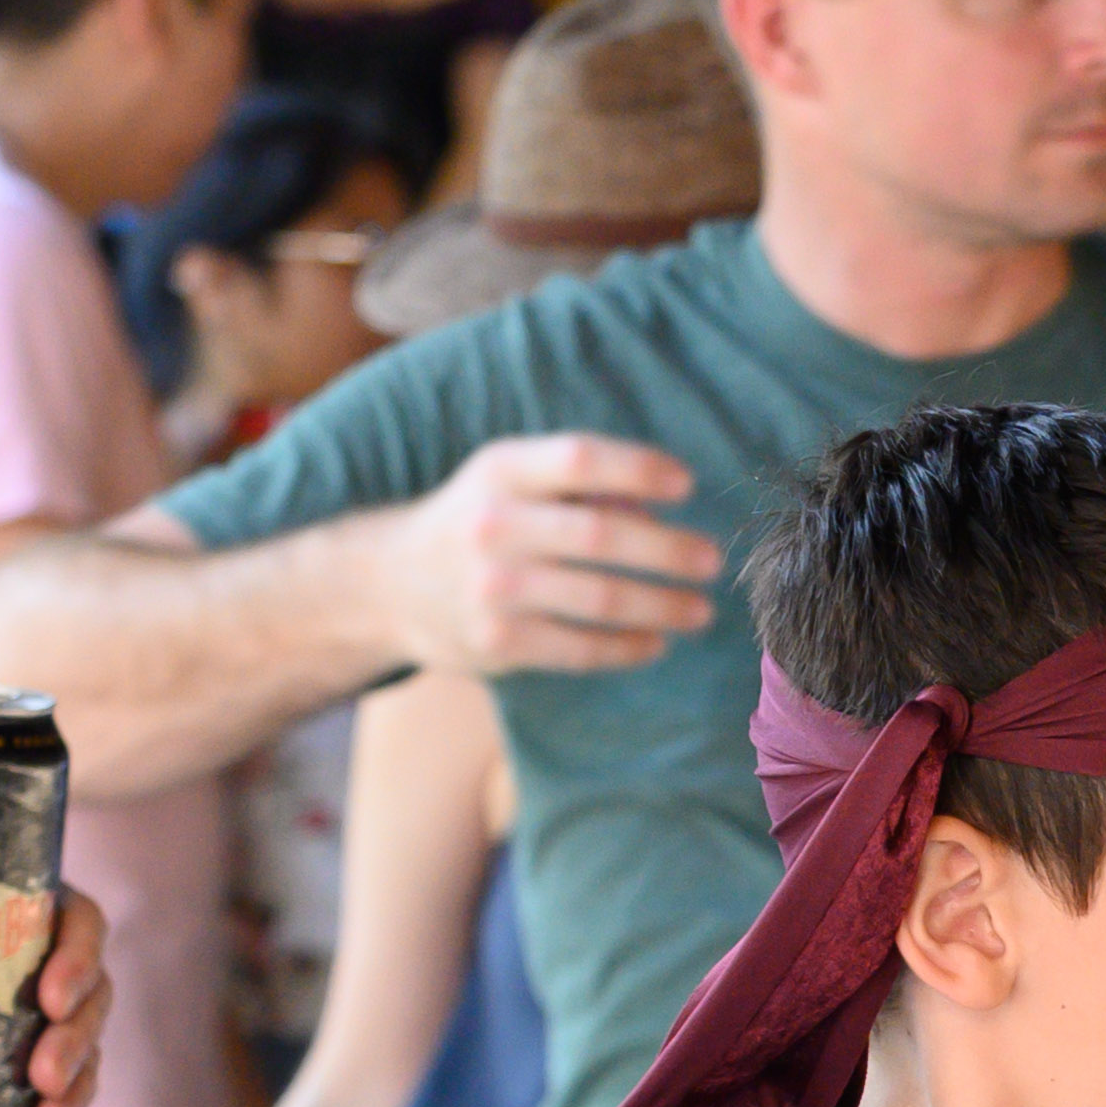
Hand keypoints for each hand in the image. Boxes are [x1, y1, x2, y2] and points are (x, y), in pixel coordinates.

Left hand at [0, 879, 115, 1106]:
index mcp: (12, 913)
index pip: (77, 922)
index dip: (80, 957)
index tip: (50, 997)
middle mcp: (36, 967)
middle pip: (90, 999)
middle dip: (78, 1043)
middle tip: (43, 1077)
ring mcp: (27, 1025)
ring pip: (81, 1057)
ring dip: (74, 1097)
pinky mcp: (4, 1075)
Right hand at [390, 434, 719, 676]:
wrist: (392, 584)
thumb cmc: (482, 521)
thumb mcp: (513, 481)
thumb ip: (581, 486)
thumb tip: (660, 511)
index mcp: (500, 471)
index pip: (579, 458)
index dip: (639, 469)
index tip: (688, 485)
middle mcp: (492, 525)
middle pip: (601, 535)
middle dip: (669, 550)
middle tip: (713, 560)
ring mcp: (493, 588)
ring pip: (601, 598)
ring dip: (664, 606)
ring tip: (701, 609)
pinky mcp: (498, 642)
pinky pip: (582, 648)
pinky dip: (629, 647)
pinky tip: (656, 642)